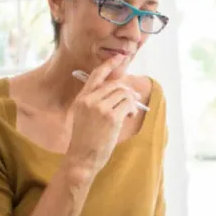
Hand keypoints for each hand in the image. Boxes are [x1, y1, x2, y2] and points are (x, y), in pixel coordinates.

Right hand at [66, 55, 138, 171]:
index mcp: (82, 98)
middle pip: (115, 85)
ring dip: (130, 101)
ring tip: (128, 112)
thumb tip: (119, 90)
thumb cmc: (85, 139)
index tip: (120, 58)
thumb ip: (96, 101)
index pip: (96, 75)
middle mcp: (90, 100)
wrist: (81, 158)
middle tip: (133, 99)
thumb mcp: (84, 116)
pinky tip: (128, 116)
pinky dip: (132, 108)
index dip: (109, 64)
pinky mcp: (111, 117)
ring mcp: (100, 108)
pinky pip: (128, 104)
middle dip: (127, 91)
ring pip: (124, 93)